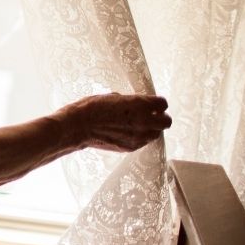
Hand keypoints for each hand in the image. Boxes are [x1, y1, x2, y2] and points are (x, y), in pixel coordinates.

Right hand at [54, 93, 171, 152]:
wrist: (78, 127)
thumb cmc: (92, 107)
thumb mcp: (113, 97)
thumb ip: (130, 101)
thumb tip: (135, 104)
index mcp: (139, 105)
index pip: (163, 104)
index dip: (157, 103)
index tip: (151, 103)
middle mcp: (143, 121)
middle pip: (166, 122)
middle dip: (160, 117)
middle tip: (150, 115)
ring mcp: (138, 137)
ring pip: (156, 133)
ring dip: (151, 128)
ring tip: (138, 125)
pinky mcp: (132, 147)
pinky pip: (144, 142)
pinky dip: (140, 137)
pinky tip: (128, 132)